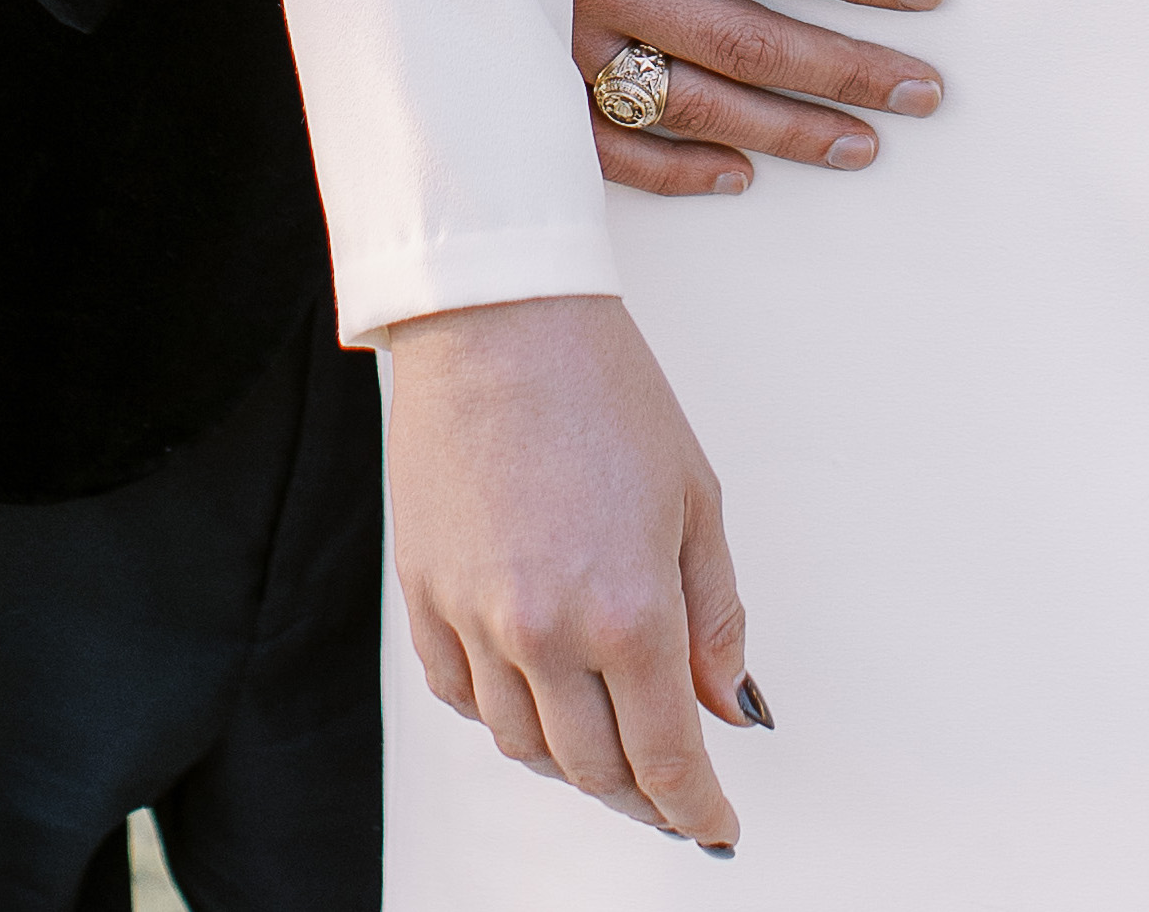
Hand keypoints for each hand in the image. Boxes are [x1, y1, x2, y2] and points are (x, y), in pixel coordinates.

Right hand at [384, 295, 753, 849]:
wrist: (498, 319)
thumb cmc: (603, 388)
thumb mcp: (694, 498)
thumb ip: (714, 617)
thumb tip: (725, 709)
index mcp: (630, 610)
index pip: (666, 760)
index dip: (696, 810)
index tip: (715, 829)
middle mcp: (547, 633)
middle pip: (595, 769)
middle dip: (642, 795)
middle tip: (670, 794)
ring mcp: (475, 619)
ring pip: (524, 746)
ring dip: (571, 761)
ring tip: (604, 742)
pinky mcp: (423, 596)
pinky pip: (460, 698)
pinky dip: (501, 715)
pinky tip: (532, 696)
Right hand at [540, 0, 946, 196]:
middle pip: (750, 42)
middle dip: (849, 70)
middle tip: (930, 90)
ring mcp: (550, 43)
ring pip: (690, 105)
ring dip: (785, 131)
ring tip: (865, 142)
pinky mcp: (512, 79)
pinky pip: (602, 147)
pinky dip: (674, 168)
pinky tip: (736, 173)